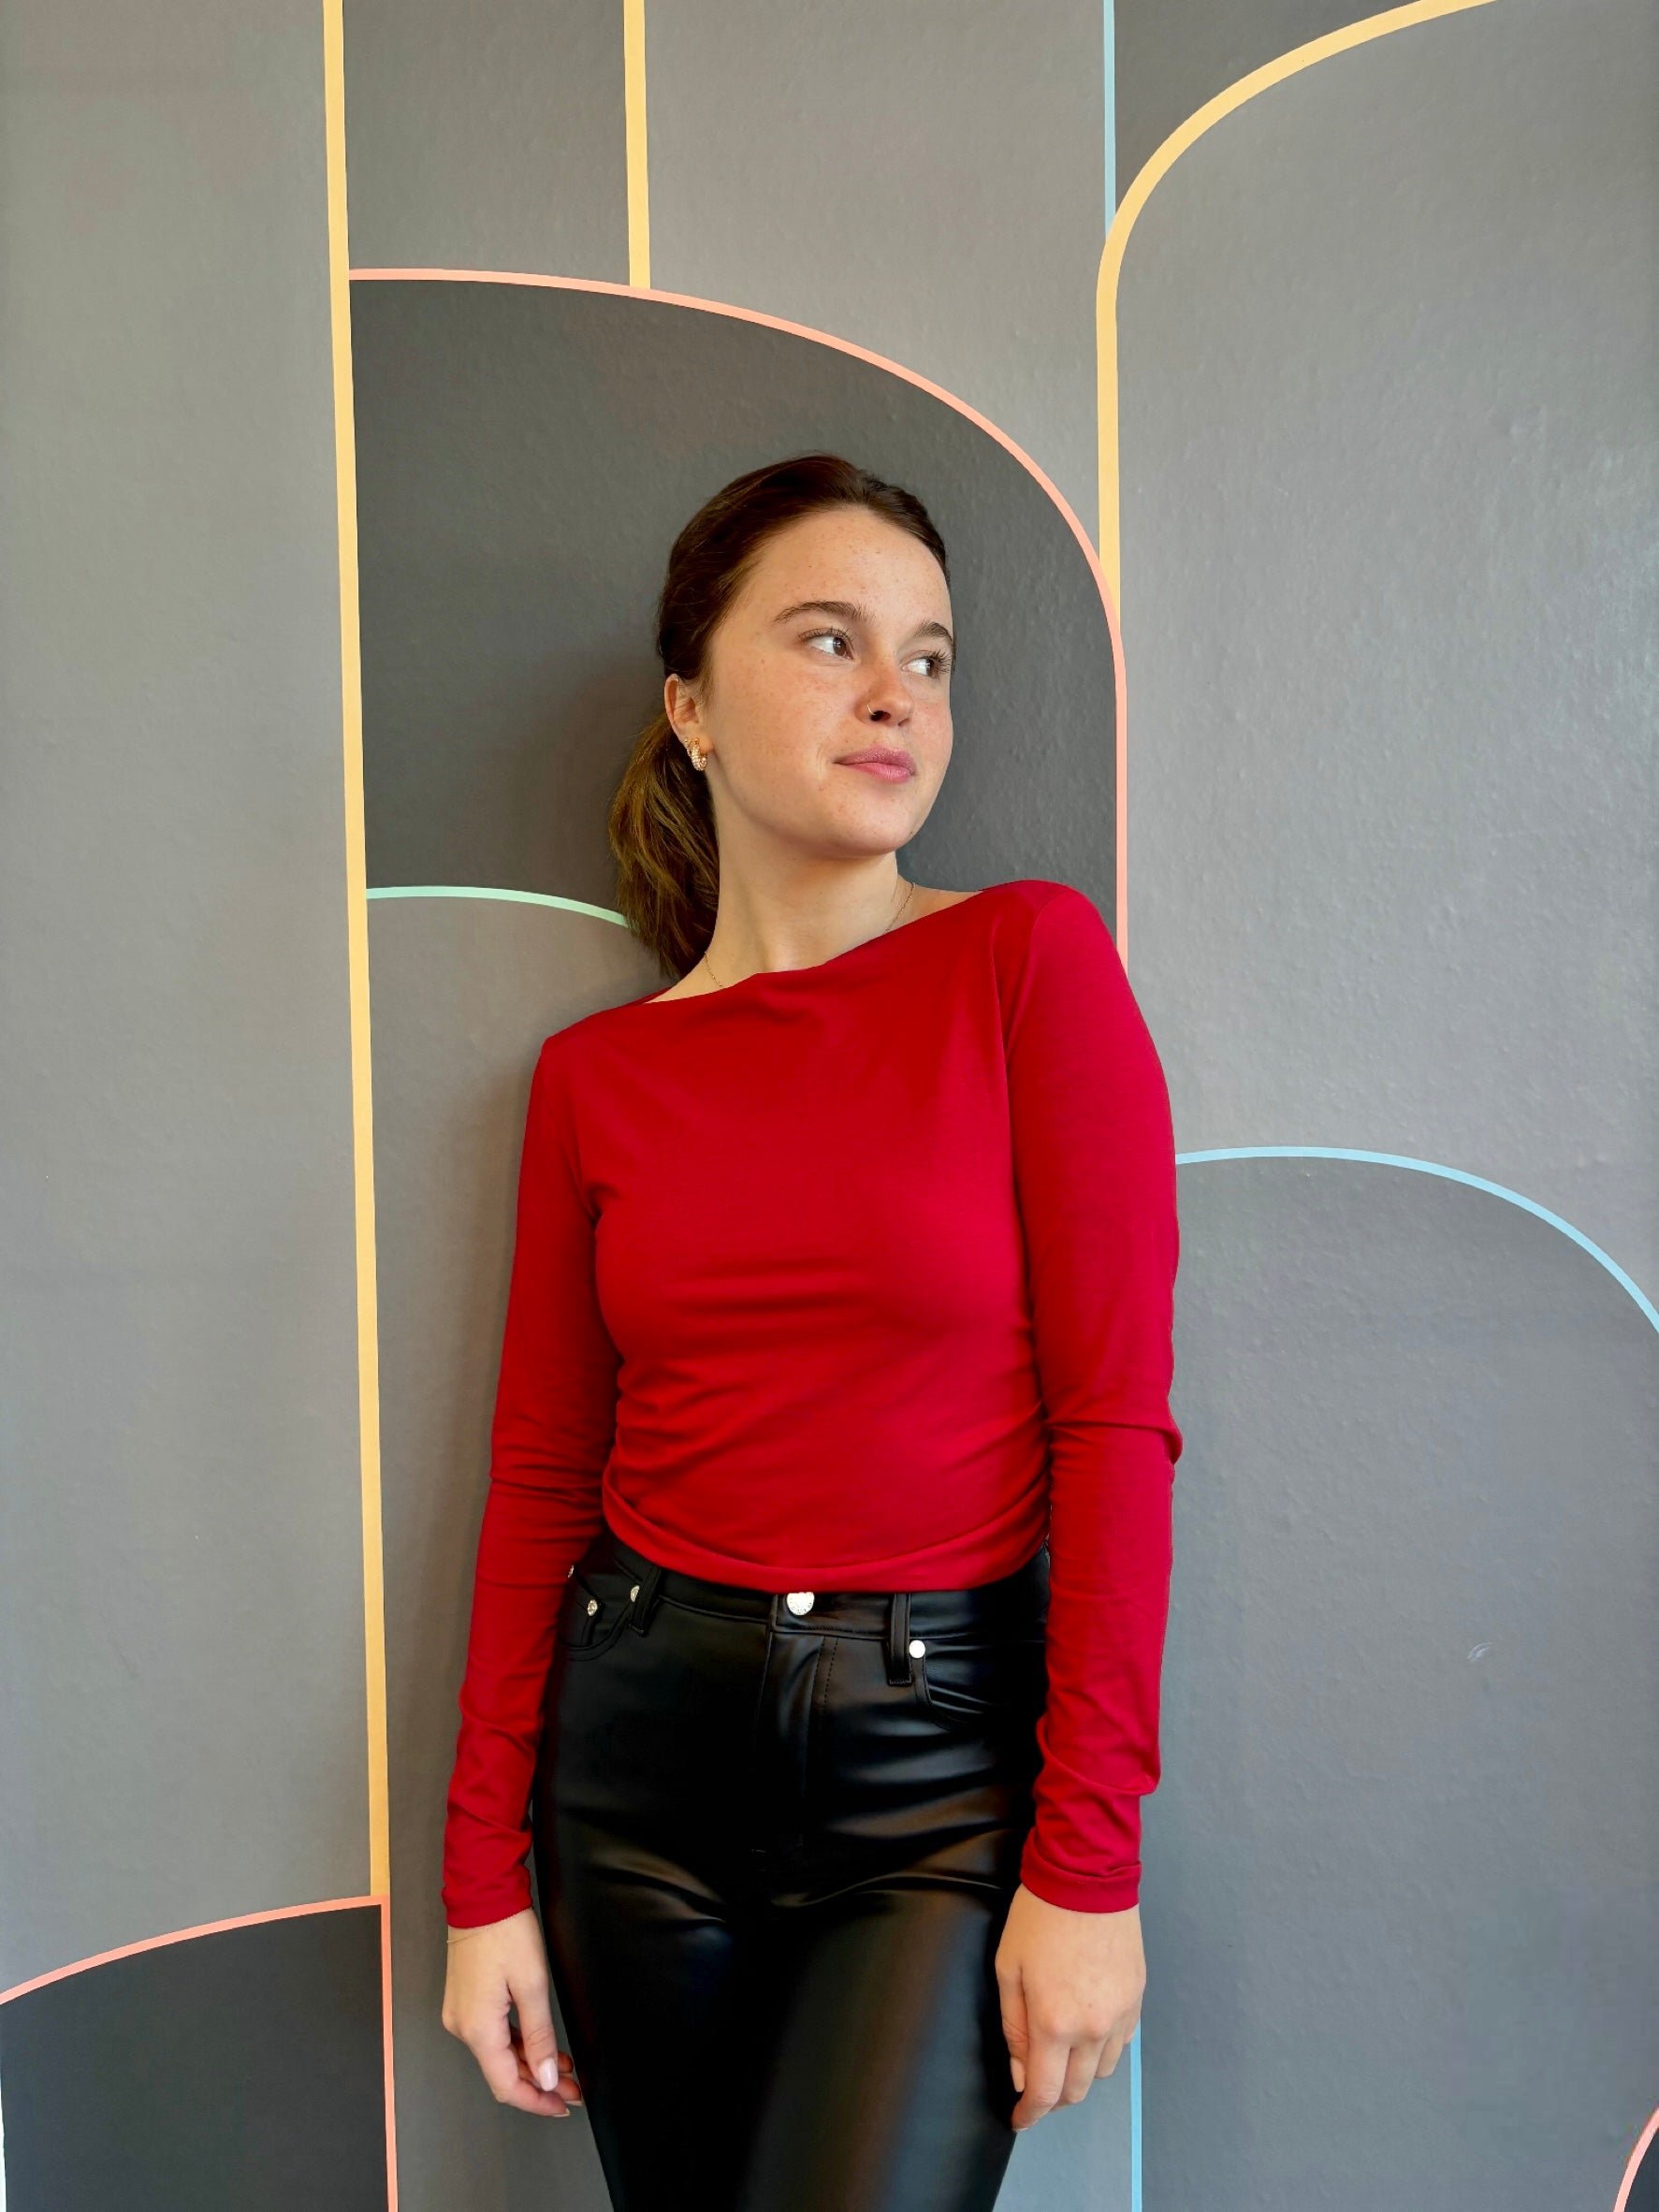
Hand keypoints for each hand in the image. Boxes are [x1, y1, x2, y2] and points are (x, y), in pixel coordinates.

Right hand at [441, 1908, 584, 2117]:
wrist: (481, 1895)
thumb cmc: (505, 1931)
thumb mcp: (531, 1984)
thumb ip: (539, 2036)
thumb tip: (547, 2077)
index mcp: (476, 2029)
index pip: (506, 2085)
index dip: (536, 2101)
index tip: (563, 2105)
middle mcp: (462, 2027)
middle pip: (502, 2072)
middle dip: (539, 2083)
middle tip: (573, 2087)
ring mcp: (461, 2014)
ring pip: (498, 2054)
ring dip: (531, 2064)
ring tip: (565, 2068)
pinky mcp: (465, 2001)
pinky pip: (492, 2035)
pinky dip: (517, 2045)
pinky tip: (540, 2046)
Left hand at [993, 1885, 1143, 2130]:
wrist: (1088, 1875)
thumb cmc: (1038, 1917)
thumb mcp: (1008, 1969)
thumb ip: (1013, 2027)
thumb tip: (1020, 2072)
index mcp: (1054, 2023)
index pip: (1044, 2092)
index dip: (1029, 2114)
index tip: (1019, 2119)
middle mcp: (1093, 2028)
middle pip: (1077, 2090)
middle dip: (1053, 2097)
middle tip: (1035, 2086)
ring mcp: (1121, 2015)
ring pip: (1101, 2072)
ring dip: (1079, 2074)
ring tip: (1060, 2053)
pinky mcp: (1138, 1998)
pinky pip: (1121, 2043)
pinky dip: (1102, 2048)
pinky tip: (1087, 2028)